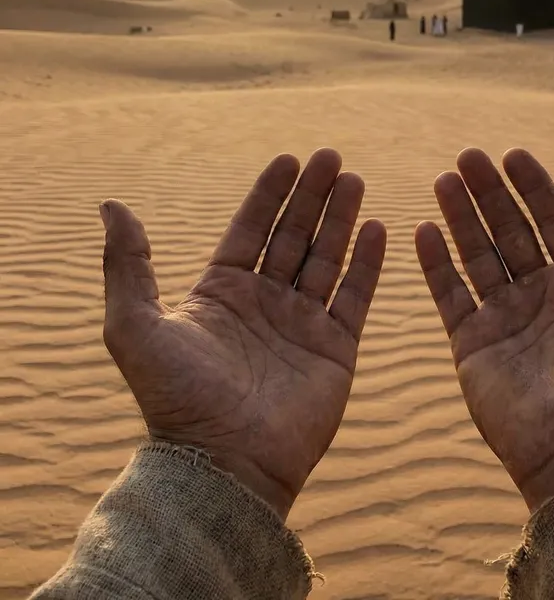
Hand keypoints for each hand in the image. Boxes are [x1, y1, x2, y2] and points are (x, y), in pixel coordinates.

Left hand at [101, 149, 385, 519]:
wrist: (225, 462)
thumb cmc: (177, 398)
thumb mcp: (134, 326)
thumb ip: (128, 265)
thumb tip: (112, 206)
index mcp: (223, 293)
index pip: (251, 229)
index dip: (270, 194)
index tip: (289, 159)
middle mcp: (265, 303)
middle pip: (294, 236)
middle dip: (312, 196)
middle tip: (331, 157)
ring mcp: (302, 324)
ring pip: (327, 258)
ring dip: (341, 218)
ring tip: (353, 180)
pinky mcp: (335, 349)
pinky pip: (354, 296)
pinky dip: (366, 263)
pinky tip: (375, 227)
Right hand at [415, 148, 553, 511]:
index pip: (553, 221)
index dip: (533, 187)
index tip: (513, 154)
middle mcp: (540, 294)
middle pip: (509, 231)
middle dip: (489, 193)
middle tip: (468, 156)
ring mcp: (504, 318)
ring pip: (476, 255)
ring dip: (460, 217)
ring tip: (444, 180)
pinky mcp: (472, 343)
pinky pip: (449, 295)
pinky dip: (436, 263)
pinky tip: (424, 230)